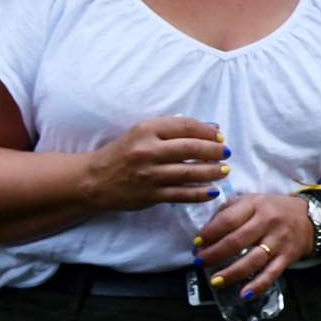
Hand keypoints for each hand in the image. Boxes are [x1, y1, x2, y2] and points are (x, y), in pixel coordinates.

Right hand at [80, 117, 227, 211]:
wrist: (94, 179)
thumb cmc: (123, 153)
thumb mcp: (143, 133)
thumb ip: (173, 129)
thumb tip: (212, 128)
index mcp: (146, 130)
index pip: (185, 126)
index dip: (207, 130)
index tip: (219, 135)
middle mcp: (148, 151)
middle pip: (191, 148)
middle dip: (214, 151)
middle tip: (226, 152)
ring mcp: (149, 174)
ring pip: (189, 173)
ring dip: (212, 172)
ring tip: (225, 170)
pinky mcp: (150, 195)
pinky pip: (182, 194)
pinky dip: (201, 193)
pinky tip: (213, 191)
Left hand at [193, 192, 313, 297]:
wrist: (311, 218)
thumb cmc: (274, 209)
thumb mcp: (252, 200)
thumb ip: (228, 211)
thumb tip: (205, 232)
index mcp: (256, 205)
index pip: (228, 220)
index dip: (209, 233)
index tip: (196, 243)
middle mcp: (268, 222)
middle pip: (237, 241)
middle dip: (214, 254)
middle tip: (199, 262)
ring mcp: (279, 241)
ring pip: (252, 260)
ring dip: (231, 272)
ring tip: (215, 281)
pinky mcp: (287, 257)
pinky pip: (271, 273)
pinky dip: (258, 285)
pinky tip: (244, 294)